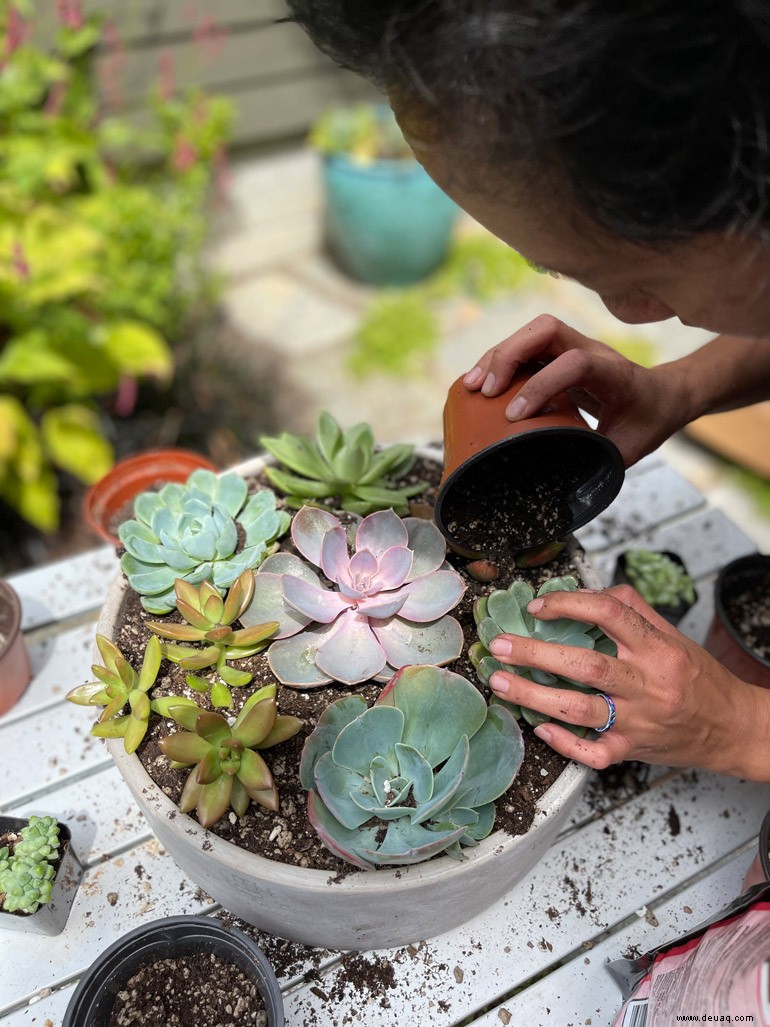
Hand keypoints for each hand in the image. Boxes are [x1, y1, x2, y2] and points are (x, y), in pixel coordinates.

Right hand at [462, 314, 690, 466]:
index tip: (516, 416)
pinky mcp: (559, 352)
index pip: (576, 364)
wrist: (663, 395)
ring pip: (531, 332)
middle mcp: (593, 350)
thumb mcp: (628, 449)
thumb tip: (560, 487)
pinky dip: (499, 361)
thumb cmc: (647, 422)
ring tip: (471, 385)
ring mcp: (575, 345)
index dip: (542, 385)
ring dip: (497, 355)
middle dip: (509, 355)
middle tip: (486, 391)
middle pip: (546, 329)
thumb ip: (596, 461)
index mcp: (615, 374)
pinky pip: (525, 345)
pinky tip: (481, 383)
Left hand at [486, 584, 769, 779]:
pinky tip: (540, 728)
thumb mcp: (674, 636)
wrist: (733, 728)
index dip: (569, 605)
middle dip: (535, 654)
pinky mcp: (632, 751)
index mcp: (658, 649)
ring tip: (501, 682)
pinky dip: (564, 742)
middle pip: (585, 666)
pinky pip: (592, 753)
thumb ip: (634, 610)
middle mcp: (647, 685)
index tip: (538, 606)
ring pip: (578, 710)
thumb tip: (592, 590)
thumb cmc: (699, 679)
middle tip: (499, 645)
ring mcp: (638, 722)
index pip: (610, 615)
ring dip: (533, 696)